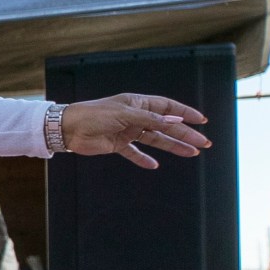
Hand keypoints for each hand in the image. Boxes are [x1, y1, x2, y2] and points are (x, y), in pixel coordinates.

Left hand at [61, 93, 209, 168]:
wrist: (66, 129)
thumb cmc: (93, 115)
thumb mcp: (124, 115)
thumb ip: (149, 119)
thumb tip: (174, 120)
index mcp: (137, 103)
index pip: (167, 106)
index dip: (185, 113)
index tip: (201, 120)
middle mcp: (135, 117)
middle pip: (165, 125)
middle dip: (185, 134)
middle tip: (203, 143)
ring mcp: (127, 131)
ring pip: (155, 140)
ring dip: (172, 146)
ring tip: (191, 153)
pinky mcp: (117, 145)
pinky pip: (134, 153)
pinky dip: (143, 159)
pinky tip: (154, 165)